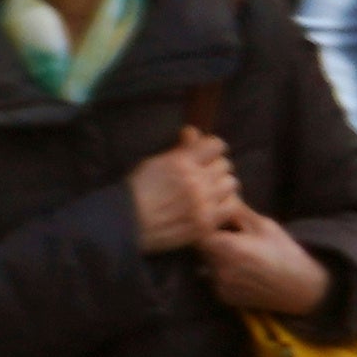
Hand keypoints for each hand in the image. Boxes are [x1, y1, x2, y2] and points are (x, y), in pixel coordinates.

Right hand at [129, 131, 241, 252]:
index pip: (216, 145)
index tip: (207, 156)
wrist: (125, 224)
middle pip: (224, 165)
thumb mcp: (154, 163)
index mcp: (181, 162)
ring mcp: (202, 203)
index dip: (212, 149)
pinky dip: (225, 204)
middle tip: (205, 177)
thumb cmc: (136, 192)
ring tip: (210, 192)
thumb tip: (193, 132)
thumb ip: (178, 150)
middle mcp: (195, 181)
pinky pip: (231, 207)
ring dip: (222, 186)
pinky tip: (213, 207)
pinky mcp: (205, 223)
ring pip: (231, 184)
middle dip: (215, 168)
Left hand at [199, 205, 332, 315]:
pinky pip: (214, 279)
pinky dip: (223, 273)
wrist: (301, 288)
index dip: (206, 225)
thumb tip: (221, 193)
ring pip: (207, 264)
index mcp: (230, 249)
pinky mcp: (224, 297)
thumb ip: (238, 211)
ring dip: (218, 257)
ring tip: (244, 256)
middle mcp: (221, 269)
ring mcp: (221, 285)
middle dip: (213, 240)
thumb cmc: (285, 252)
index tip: (219, 222)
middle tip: (236, 238)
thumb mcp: (265, 226)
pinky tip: (246, 272)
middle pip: (202, 249)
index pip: (200, 232)